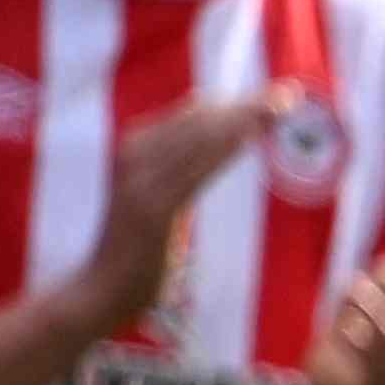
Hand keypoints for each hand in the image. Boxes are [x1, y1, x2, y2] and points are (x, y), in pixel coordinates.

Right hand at [62, 97, 275, 348]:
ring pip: (198, 141)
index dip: (229, 105)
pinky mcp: (152, 209)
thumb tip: (203, 143)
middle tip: (286, 95)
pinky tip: (248, 138)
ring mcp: (141, 182)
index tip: (269, 97)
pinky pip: (194, 172)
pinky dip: (221, 151)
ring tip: (278, 108)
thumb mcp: (150, 200)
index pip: (187, 116)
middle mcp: (134, 157)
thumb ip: (172, 171)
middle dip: (243, 107)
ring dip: (241, 122)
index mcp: (132, 149)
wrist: (97, 290)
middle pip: (197, 122)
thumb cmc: (130, 249)